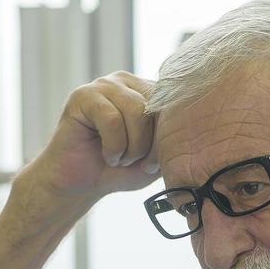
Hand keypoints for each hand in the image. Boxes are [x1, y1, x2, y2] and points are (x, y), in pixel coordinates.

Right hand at [22, 71, 162, 203]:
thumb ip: (172, 138)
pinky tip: (106, 155)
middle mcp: (126, 82)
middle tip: (133, 162)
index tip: (153, 163)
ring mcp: (104, 85)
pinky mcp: (83, 95)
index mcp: (146, 91)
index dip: (166, 137)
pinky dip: (113, 146)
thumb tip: (188, 123)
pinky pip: (112, 119)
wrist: (81, 186)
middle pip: (154, 106)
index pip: (170, 104)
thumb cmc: (119, 170)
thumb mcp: (155, 157)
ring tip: (119, 158)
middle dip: (149, 144)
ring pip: (135, 111)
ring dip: (131, 147)